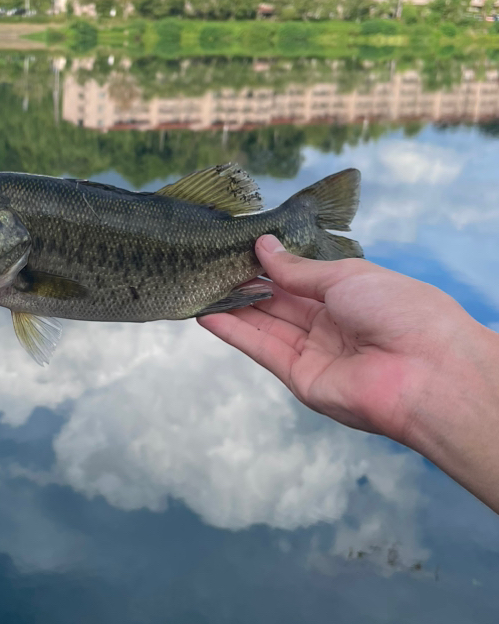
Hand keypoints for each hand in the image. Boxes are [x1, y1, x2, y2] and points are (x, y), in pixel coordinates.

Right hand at [199, 236, 498, 505]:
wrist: (425, 370)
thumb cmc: (400, 310)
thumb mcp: (346, 276)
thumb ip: (297, 269)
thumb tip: (263, 247)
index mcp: (351, 295)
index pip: (300, 277)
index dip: (270, 263)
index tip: (237, 245)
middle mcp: (331, 323)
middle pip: (278, 301)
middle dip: (245, 282)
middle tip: (208, 262)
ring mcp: (314, 352)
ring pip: (265, 324)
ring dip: (232, 305)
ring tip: (198, 283)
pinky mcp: (300, 378)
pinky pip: (262, 349)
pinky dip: (234, 331)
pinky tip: (206, 313)